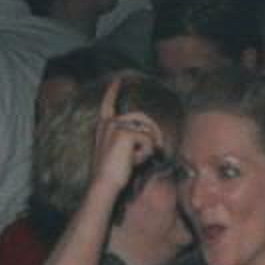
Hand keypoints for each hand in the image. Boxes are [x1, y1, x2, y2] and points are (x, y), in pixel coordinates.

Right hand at [90, 78, 164, 193]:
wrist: (104, 184)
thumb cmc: (113, 173)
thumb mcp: (121, 152)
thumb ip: (132, 140)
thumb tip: (153, 138)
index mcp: (103, 126)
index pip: (108, 104)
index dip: (113, 91)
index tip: (118, 79)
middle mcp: (108, 123)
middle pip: (140, 117)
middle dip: (153, 130)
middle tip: (160, 146)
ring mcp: (116, 126)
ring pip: (146, 130)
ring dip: (149, 145)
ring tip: (140, 159)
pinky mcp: (125, 134)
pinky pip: (148, 140)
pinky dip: (147, 152)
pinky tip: (136, 161)